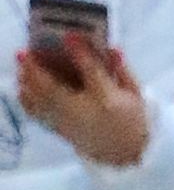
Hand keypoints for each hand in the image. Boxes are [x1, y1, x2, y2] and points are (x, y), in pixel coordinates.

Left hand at [16, 36, 150, 165]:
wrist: (126, 154)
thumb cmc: (131, 119)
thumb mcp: (135, 93)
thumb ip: (123, 70)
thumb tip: (112, 48)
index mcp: (107, 100)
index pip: (92, 72)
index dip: (80, 52)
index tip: (69, 35)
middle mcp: (83, 111)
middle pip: (53, 88)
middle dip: (36, 68)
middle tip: (25, 51)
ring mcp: (68, 122)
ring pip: (40, 101)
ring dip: (27, 81)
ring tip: (21, 63)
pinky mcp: (59, 129)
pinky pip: (37, 114)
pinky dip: (27, 99)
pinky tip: (22, 86)